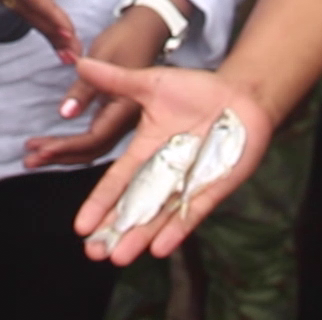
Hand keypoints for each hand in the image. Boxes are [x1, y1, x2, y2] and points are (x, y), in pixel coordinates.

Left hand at [23, 3, 171, 167]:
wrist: (147, 29)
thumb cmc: (126, 39)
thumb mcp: (102, 58)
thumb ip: (84, 89)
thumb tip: (65, 114)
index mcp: (126, 108)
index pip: (93, 139)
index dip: (65, 147)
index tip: (39, 149)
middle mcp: (128, 120)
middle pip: (92, 150)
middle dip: (60, 157)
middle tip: (29, 160)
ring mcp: (124, 120)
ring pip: (93, 147)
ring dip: (64, 152)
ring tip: (35, 154)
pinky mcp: (118, 115)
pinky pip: (96, 138)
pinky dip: (74, 144)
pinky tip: (56, 144)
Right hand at [70, 59, 274, 265]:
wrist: (241, 95)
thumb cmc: (197, 89)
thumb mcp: (151, 84)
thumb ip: (116, 81)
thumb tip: (81, 63)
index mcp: (145, 150)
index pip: (117, 182)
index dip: (99, 203)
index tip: (80, 226)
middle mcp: (163, 172)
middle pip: (133, 207)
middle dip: (114, 230)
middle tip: (94, 253)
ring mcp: (187, 183)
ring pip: (159, 216)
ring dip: (139, 236)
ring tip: (119, 257)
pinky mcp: (212, 188)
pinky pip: (192, 213)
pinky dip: (177, 229)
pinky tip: (159, 249)